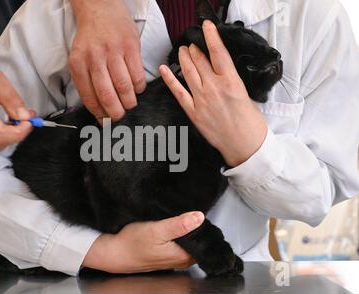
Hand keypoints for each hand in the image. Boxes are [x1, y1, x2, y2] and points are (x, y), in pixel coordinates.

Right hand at [0, 54, 34, 150]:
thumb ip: (11, 98)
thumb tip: (25, 116)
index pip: (0, 135)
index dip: (19, 131)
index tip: (29, 120)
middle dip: (18, 132)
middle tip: (26, 116)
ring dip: (10, 134)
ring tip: (13, 116)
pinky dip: (0, 136)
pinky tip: (1, 122)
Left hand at [69, 0, 145, 121]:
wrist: (100, 7)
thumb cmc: (90, 38)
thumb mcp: (79, 57)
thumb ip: (85, 80)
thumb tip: (98, 109)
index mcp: (78, 63)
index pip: (89, 97)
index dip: (99, 113)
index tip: (104, 121)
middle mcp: (95, 58)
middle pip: (107, 95)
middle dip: (115, 113)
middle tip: (119, 117)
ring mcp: (114, 51)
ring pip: (124, 87)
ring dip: (129, 101)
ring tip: (129, 104)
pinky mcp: (130, 46)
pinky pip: (138, 74)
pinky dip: (139, 87)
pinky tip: (136, 88)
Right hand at [83, 212, 204, 273]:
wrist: (116, 253)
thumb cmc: (133, 243)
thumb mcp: (156, 230)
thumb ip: (178, 225)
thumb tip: (199, 217)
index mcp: (184, 255)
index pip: (205, 238)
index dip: (202, 223)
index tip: (195, 210)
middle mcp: (183, 260)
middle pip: (199, 239)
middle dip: (195, 225)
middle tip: (185, 211)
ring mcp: (176, 259)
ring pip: (190, 240)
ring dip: (186, 229)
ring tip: (179, 217)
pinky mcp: (169, 255)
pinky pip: (181, 243)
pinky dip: (179, 234)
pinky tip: (172, 226)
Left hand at [160, 21, 267, 166]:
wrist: (245, 146)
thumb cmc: (250, 122)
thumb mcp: (246, 93)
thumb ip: (230, 81)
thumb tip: (219, 71)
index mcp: (231, 81)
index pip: (217, 51)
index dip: (210, 35)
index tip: (206, 26)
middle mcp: (214, 87)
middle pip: (200, 60)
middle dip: (194, 48)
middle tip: (191, 43)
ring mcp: (201, 100)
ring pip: (188, 72)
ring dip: (183, 58)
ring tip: (181, 50)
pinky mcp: (193, 112)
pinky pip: (178, 92)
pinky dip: (170, 79)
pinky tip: (163, 69)